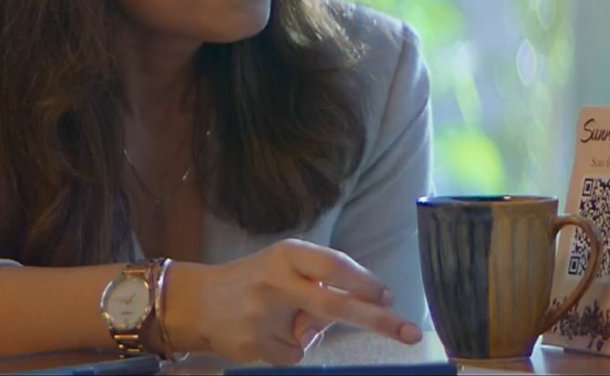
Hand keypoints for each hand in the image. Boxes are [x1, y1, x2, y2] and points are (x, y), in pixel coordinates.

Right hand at [166, 239, 422, 364]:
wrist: (198, 302)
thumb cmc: (255, 281)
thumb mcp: (285, 267)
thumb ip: (319, 283)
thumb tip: (357, 309)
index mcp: (287, 254)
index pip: (334, 266)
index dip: (364, 283)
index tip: (388, 297)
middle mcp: (276, 280)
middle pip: (335, 305)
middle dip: (377, 320)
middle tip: (410, 332)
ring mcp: (263, 315)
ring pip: (312, 337)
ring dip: (305, 334)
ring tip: (274, 319)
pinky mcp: (254, 344)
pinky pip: (293, 355)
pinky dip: (286, 349)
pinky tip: (262, 335)